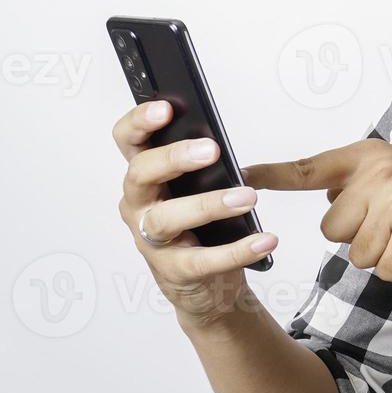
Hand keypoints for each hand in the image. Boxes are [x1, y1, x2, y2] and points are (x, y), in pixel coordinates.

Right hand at [113, 100, 277, 327]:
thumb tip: (219, 140)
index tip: (166, 109)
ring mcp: (151, 239)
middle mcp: (139, 205)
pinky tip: (263, 240)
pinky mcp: (174, 270)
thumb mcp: (198, 188)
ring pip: (166, 218)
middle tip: (211, 150)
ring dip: (208, 204)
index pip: (128, 142)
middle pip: (141, 174)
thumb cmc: (200, 225)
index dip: (139, 123)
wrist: (205, 284)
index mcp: (145, 176)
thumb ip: (202, 165)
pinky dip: (236, 250)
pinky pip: (202, 260)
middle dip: (173, 158)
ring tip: (247, 198)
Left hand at [242, 138, 391, 279]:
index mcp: (370, 156)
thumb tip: (327, 205)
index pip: (310, 169)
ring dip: (380, 253)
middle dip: (359, 235)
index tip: (240, 176)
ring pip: (355, 252)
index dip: (272, 175)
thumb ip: (358, 184)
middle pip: (331, 228)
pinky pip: (381, 268)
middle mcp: (380, 173)